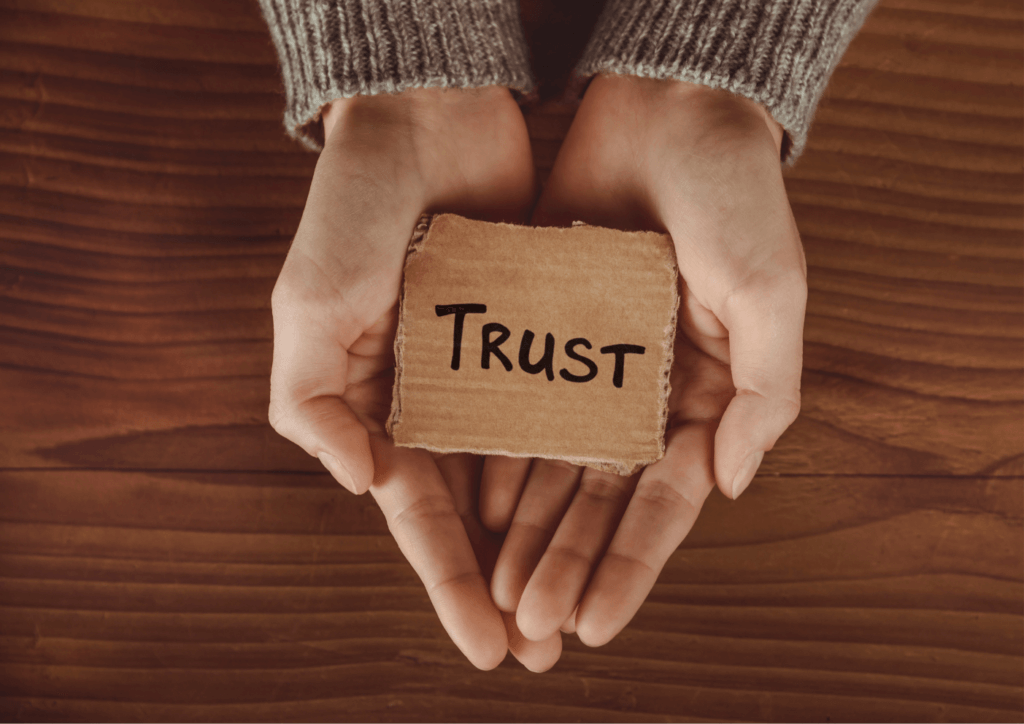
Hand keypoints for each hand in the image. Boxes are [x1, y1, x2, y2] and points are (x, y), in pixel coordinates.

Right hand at [268, 86, 559, 669]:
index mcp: (381, 406)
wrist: (425, 119)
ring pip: (533, 472)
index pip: (419, 514)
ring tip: (586, 602)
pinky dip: (586, 457)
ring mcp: (498, 369)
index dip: (448, 582)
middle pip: (481, 512)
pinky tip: (613, 506)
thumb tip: (364, 485)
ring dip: (555, 539)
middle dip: (508, 582)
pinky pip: (571, 406)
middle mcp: (443, 399)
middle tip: (544, 648)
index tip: (486, 647)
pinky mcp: (546, 334)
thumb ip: (315, 402)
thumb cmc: (352, 209)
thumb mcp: (308, 305)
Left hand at [480, 74, 806, 645]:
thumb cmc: (734, 193)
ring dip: (526, 529)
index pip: (663, 502)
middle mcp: (644, 390)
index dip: (631, 565)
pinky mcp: (540, 330)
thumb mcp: (771, 290)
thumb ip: (764, 393)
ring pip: (550, 463)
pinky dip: (495, 454)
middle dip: (567, 563)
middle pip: (598, 498)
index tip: (596, 624)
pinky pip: (513, 402)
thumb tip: (729, 485)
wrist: (665, 107)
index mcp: (705, 392)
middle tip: (531, 625)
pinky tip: (474, 505)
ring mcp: (589, 364)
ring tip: (497, 588)